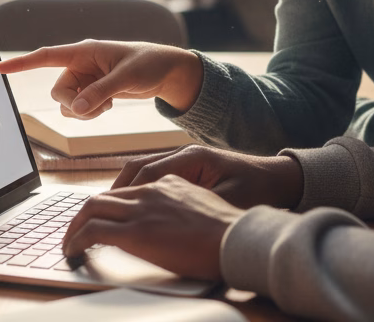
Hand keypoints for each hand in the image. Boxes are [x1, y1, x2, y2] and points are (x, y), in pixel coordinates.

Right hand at [0, 40, 203, 115]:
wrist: (166, 72)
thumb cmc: (148, 64)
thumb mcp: (126, 78)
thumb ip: (100, 92)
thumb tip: (77, 109)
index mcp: (84, 51)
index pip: (46, 56)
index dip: (21, 64)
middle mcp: (80, 65)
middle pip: (58, 91)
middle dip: (74, 103)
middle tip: (100, 104)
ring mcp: (84, 80)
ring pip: (67, 104)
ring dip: (84, 111)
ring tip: (109, 103)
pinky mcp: (91, 92)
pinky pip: (78, 110)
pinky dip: (91, 113)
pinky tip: (110, 104)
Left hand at [63, 175, 242, 279]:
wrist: (239, 237)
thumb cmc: (230, 231)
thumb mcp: (202, 208)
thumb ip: (179, 209)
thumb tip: (166, 226)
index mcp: (169, 183)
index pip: (127, 189)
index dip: (108, 205)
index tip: (100, 219)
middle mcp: (151, 190)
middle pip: (104, 196)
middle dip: (84, 215)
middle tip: (75, 231)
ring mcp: (142, 209)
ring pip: (93, 209)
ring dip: (76, 226)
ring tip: (69, 243)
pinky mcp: (137, 232)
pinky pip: (94, 231)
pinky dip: (77, 240)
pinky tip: (74, 251)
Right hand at [112, 144, 302, 209]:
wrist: (279, 178)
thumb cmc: (258, 189)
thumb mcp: (230, 201)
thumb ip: (199, 208)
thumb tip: (169, 221)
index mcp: (192, 157)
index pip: (147, 173)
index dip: (125, 195)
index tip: (108, 212)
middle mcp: (184, 153)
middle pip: (138, 167)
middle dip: (115, 190)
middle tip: (94, 213)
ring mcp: (185, 160)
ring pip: (142, 169)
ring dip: (122, 189)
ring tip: (104, 210)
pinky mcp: (188, 168)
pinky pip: (153, 175)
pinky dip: (137, 188)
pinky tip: (130, 206)